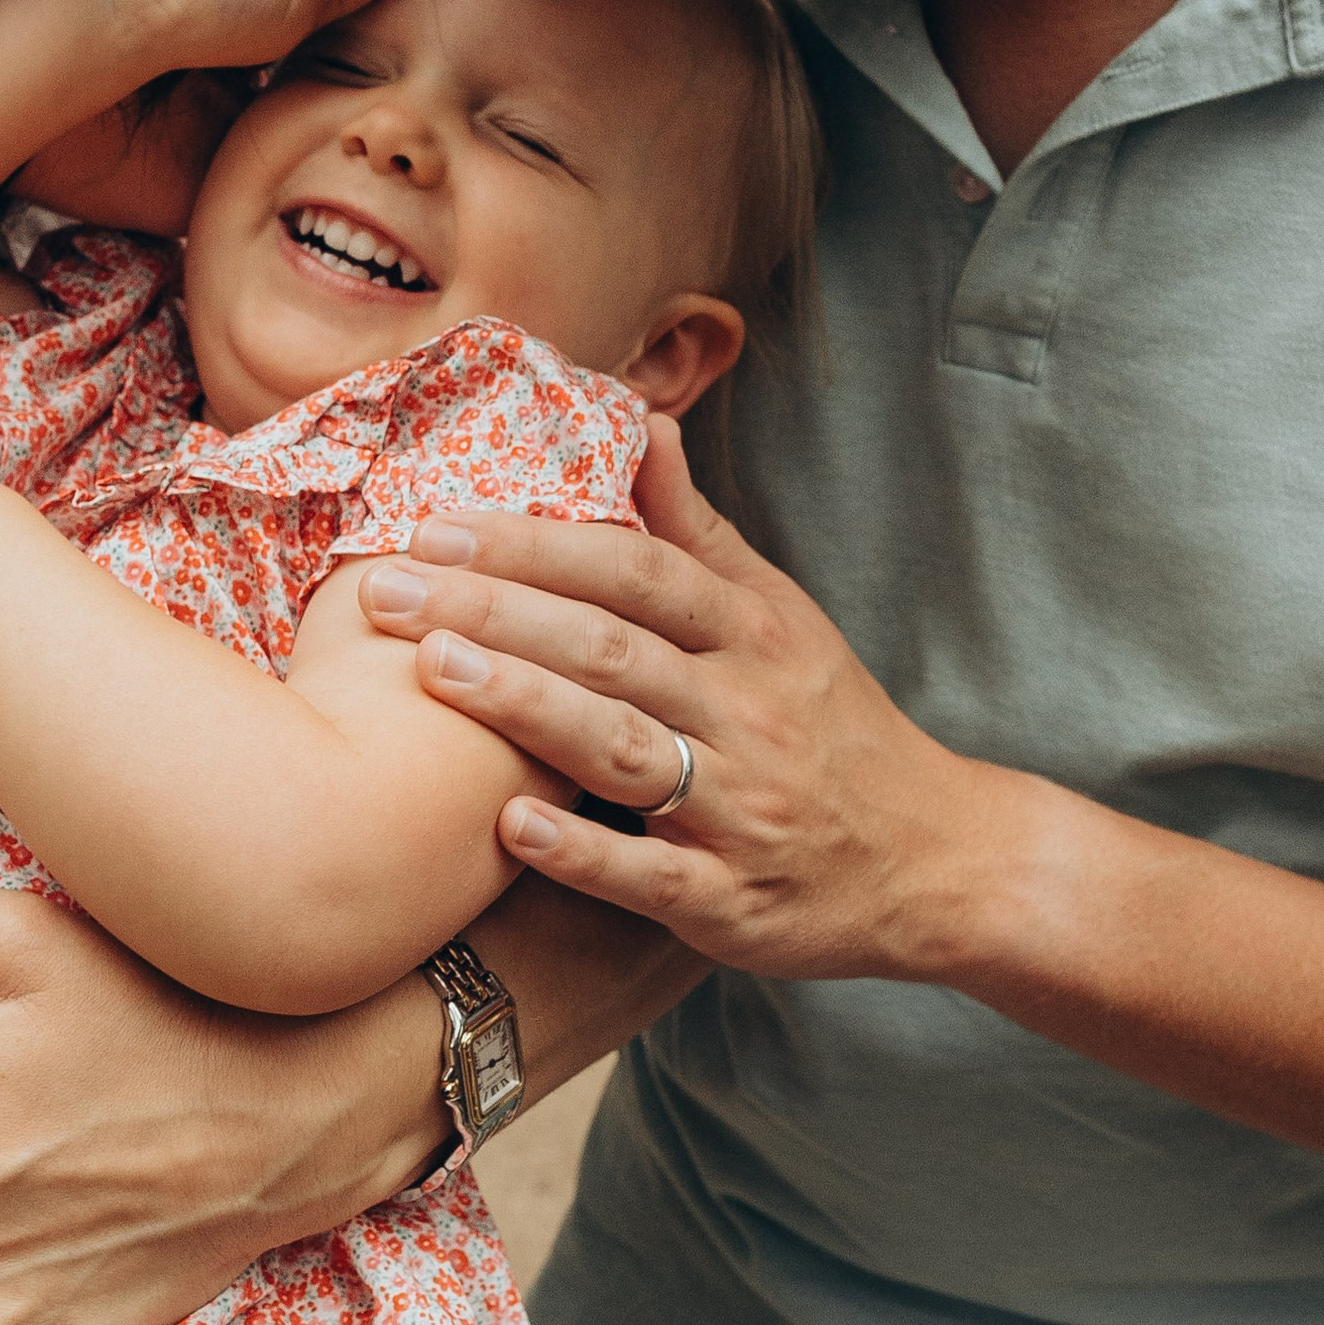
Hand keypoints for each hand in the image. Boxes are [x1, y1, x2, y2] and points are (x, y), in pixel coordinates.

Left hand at [356, 412, 1023, 984]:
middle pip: (612, 650)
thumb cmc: (833, 729)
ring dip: (527, 708)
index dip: (535, 546)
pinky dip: (584, 849)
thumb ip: (697, 532)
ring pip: (627, 749)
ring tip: (431, 673)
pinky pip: (652, 876)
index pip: (635, 573)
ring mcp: (745, 811)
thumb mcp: (781, 620)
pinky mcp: (735, 902)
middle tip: (381, 590)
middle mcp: (750, 714)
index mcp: (756, 636)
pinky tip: (508, 823)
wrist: (942, 861)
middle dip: (493, 614)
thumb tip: (637, 422)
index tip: (434, 527)